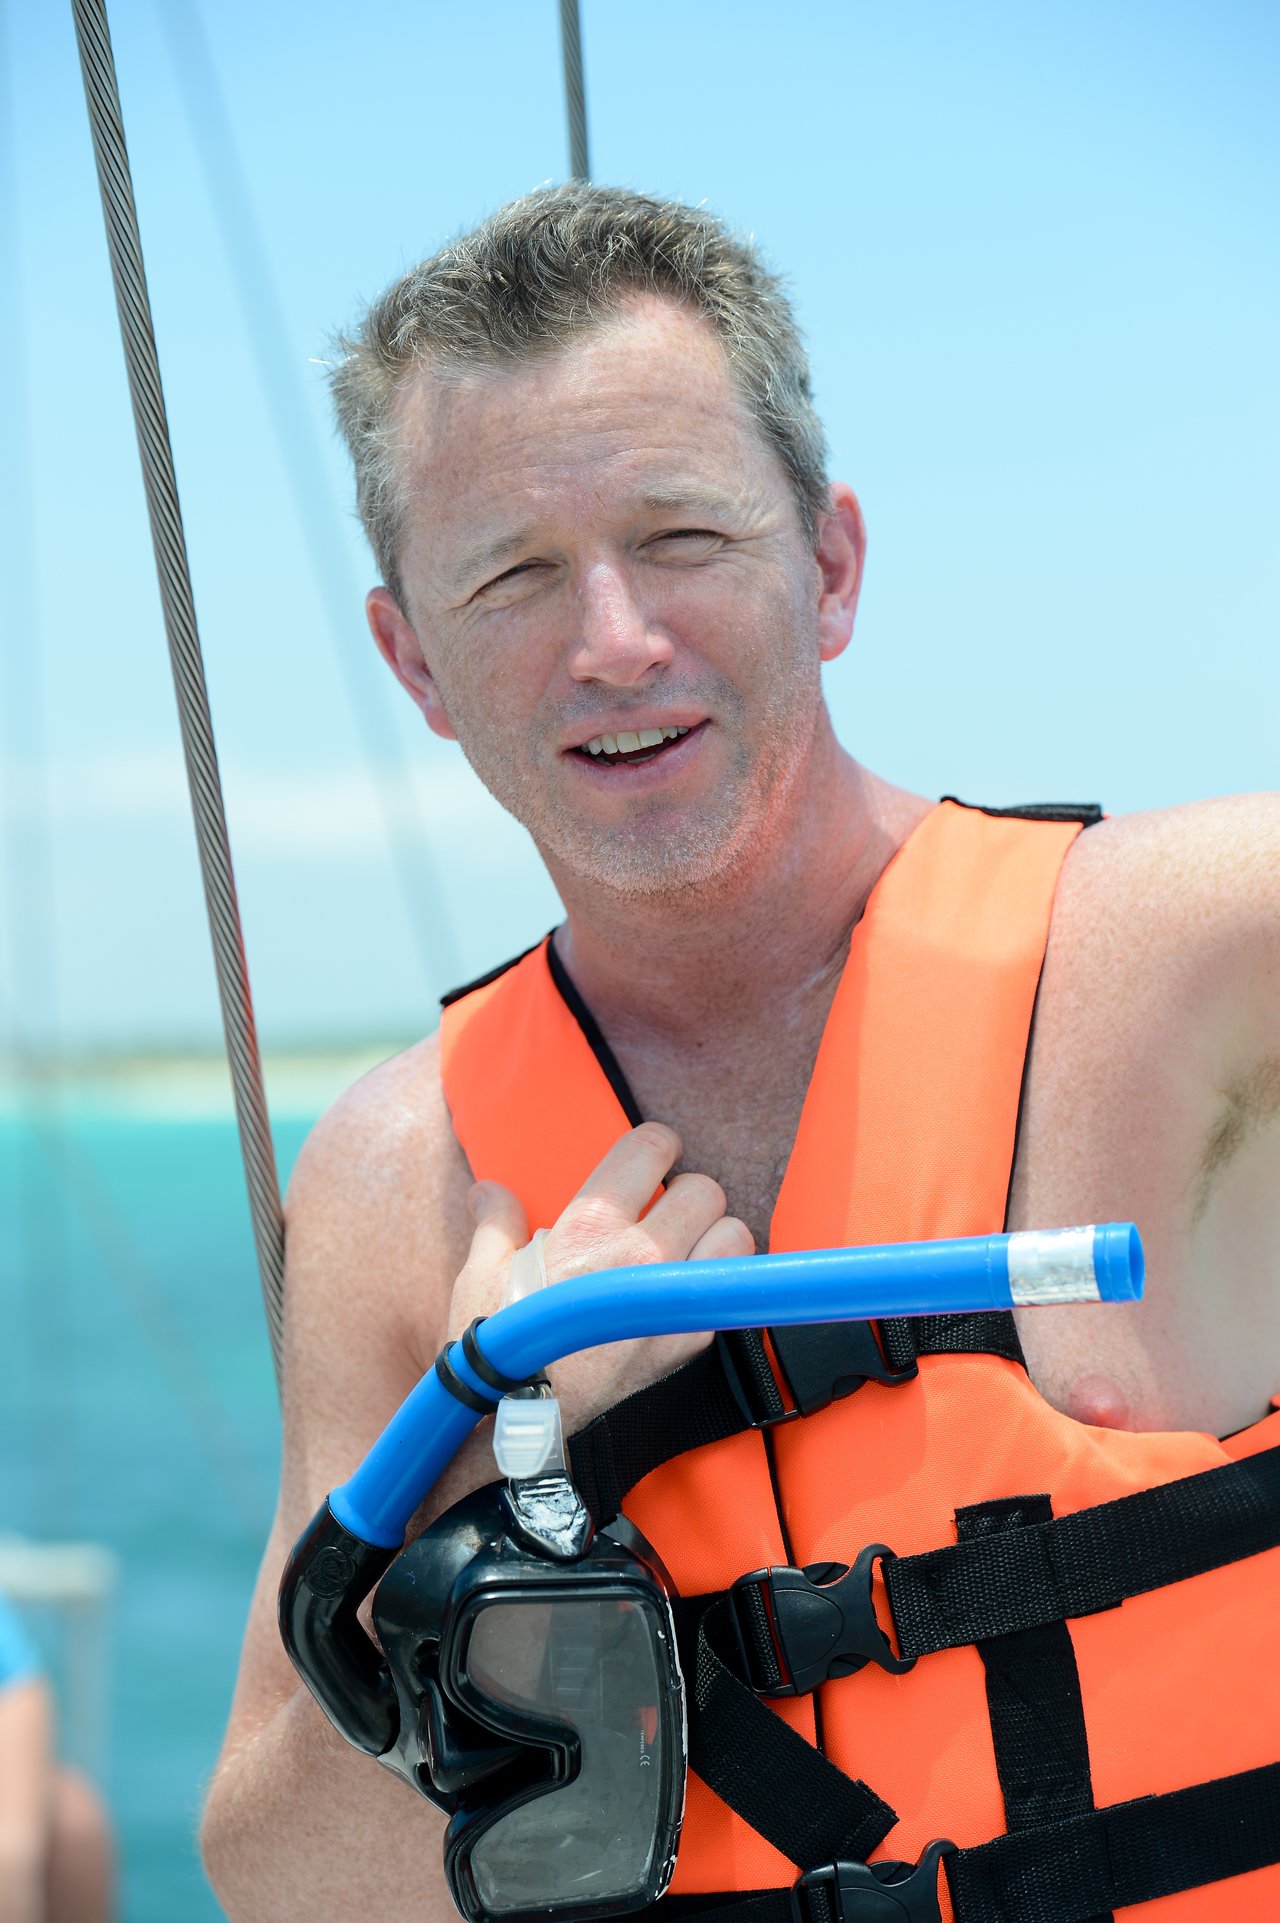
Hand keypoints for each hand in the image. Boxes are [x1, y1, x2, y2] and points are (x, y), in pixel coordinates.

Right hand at [447, 1123, 753, 1434]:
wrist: (520, 1422)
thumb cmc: (501, 1345)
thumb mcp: (480, 1273)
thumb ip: (495, 1223)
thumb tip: (488, 1192)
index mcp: (592, 1223)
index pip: (652, 1147)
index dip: (657, 1144)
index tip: (655, 1155)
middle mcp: (642, 1254)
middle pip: (705, 1188)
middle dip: (687, 1194)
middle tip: (667, 1211)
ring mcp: (670, 1299)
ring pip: (734, 1236)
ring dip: (715, 1236)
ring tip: (689, 1247)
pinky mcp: (689, 1341)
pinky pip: (730, 1293)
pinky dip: (717, 1285)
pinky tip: (687, 1291)